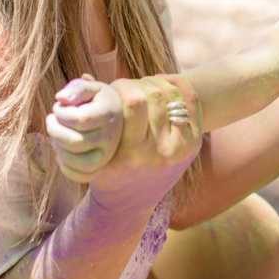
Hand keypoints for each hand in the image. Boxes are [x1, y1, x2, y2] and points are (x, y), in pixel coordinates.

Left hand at [46, 74, 122, 182]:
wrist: (114, 115)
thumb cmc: (96, 99)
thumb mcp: (90, 88)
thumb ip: (77, 88)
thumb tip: (60, 98)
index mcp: (108, 113)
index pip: (81, 119)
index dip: (62, 114)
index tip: (58, 107)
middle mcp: (110, 136)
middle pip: (76, 142)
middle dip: (55, 130)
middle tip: (51, 120)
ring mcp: (106, 153)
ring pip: (79, 162)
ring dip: (59, 149)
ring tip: (56, 136)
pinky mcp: (100, 165)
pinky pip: (83, 176)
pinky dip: (67, 168)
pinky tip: (61, 153)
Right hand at [46, 74, 201, 214]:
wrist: (129, 204)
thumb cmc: (104, 171)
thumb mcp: (92, 150)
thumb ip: (88, 113)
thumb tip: (84, 75)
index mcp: (133, 154)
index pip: (134, 103)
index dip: (122, 86)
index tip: (113, 88)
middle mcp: (161, 153)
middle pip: (154, 96)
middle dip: (138, 83)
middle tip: (128, 87)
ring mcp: (181, 148)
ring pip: (173, 95)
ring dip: (155, 83)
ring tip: (142, 87)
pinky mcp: (194, 144)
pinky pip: (192, 102)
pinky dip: (177, 85)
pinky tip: (161, 83)